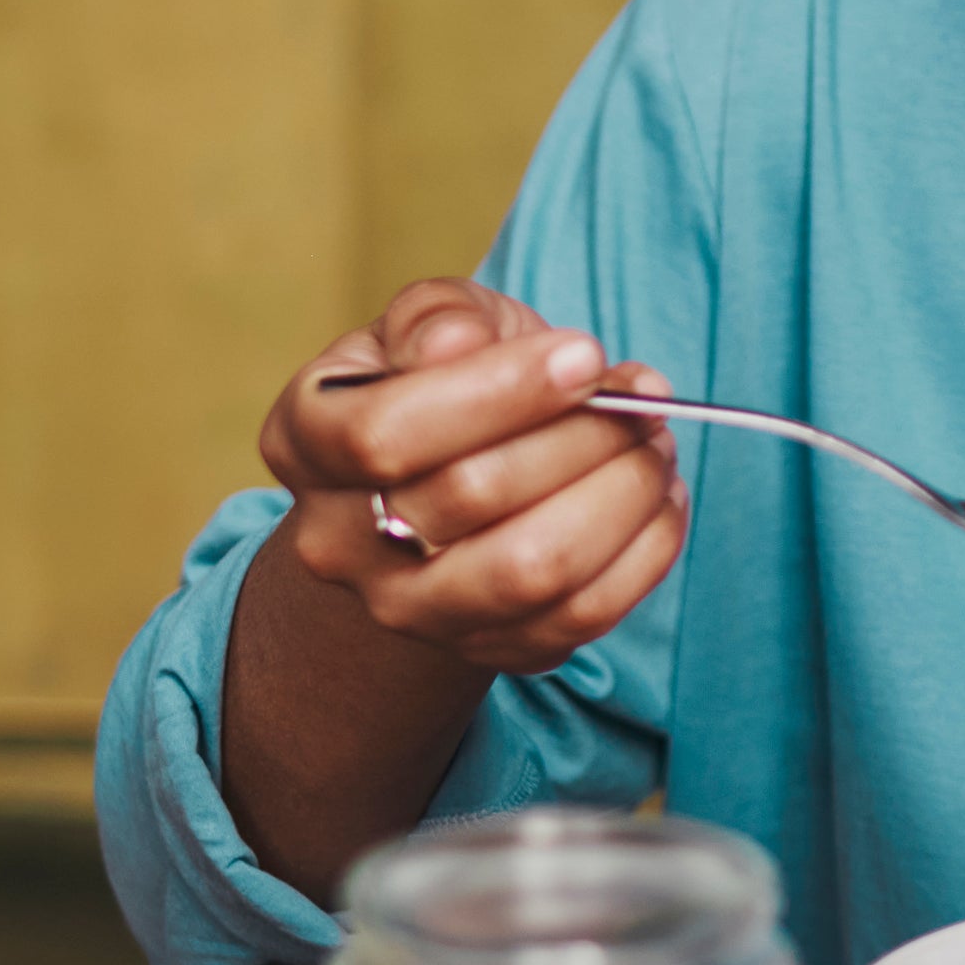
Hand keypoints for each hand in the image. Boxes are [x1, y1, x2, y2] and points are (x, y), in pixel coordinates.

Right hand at [257, 278, 685, 674]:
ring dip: (622, 496)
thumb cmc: (444, 381)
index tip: (585, 353)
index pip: (386, 433)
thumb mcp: (432, 321)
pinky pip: (583, 615)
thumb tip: (456, 343)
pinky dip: (645, 550)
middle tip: (645, 395)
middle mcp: (338, 542)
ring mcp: (410, 610)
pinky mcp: (490, 649)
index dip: (499, 391)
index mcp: (305, 440)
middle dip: (584, 436)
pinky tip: (660, 496)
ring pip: (532, 570)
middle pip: (471, 497)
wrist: (442, 482)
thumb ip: (438, 315)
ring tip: (656, 443)